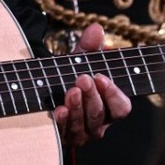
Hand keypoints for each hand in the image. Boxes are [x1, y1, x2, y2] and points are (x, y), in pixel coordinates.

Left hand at [52, 23, 131, 147]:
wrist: (42, 88)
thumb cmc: (70, 75)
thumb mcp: (79, 59)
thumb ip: (89, 46)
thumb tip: (96, 28)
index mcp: (110, 106)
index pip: (121, 107)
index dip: (114, 94)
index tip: (101, 78)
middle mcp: (99, 122)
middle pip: (102, 114)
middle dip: (93, 96)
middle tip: (83, 79)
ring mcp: (82, 132)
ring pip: (85, 125)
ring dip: (78, 106)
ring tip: (71, 90)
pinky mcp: (63, 136)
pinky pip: (65, 132)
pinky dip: (62, 120)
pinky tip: (58, 109)